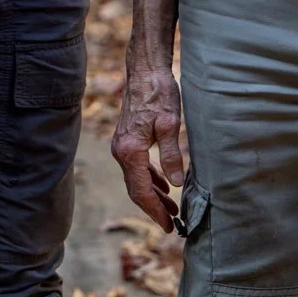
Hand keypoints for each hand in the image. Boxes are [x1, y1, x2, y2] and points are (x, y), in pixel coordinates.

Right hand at [112, 57, 184, 233]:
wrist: (145, 71)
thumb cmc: (158, 93)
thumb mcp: (170, 124)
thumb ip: (171, 155)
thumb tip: (176, 183)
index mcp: (130, 151)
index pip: (141, 191)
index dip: (155, 210)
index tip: (169, 225)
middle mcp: (121, 151)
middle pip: (136, 189)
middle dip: (154, 207)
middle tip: (172, 223)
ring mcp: (122, 145)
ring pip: (136, 179)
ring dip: (153, 195)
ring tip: (171, 208)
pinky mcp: (127, 139)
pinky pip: (136, 167)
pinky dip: (149, 179)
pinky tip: (162, 184)